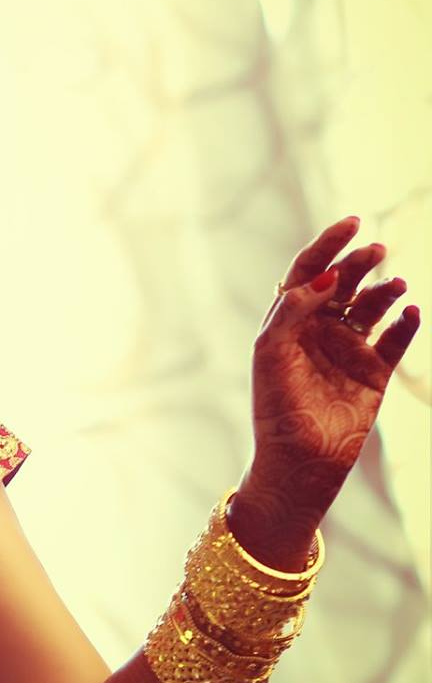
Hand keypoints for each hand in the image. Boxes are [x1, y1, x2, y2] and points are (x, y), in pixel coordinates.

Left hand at [247, 214, 418, 525]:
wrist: (299, 460)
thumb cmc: (275, 407)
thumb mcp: (271, 354)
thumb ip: (292, 312)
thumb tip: (325, 278)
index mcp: (290, 322)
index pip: (310, 272)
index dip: (328, 245)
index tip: (350, 223)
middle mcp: (320, 331)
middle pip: (344, 284)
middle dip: (359, 263)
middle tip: (376, 250)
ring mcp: (349, 350)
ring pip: (373, 308)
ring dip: (384, 291)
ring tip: (394, 285)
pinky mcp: (375, 374)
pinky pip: (396, 341)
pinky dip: (406, 324)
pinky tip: (410, 311)